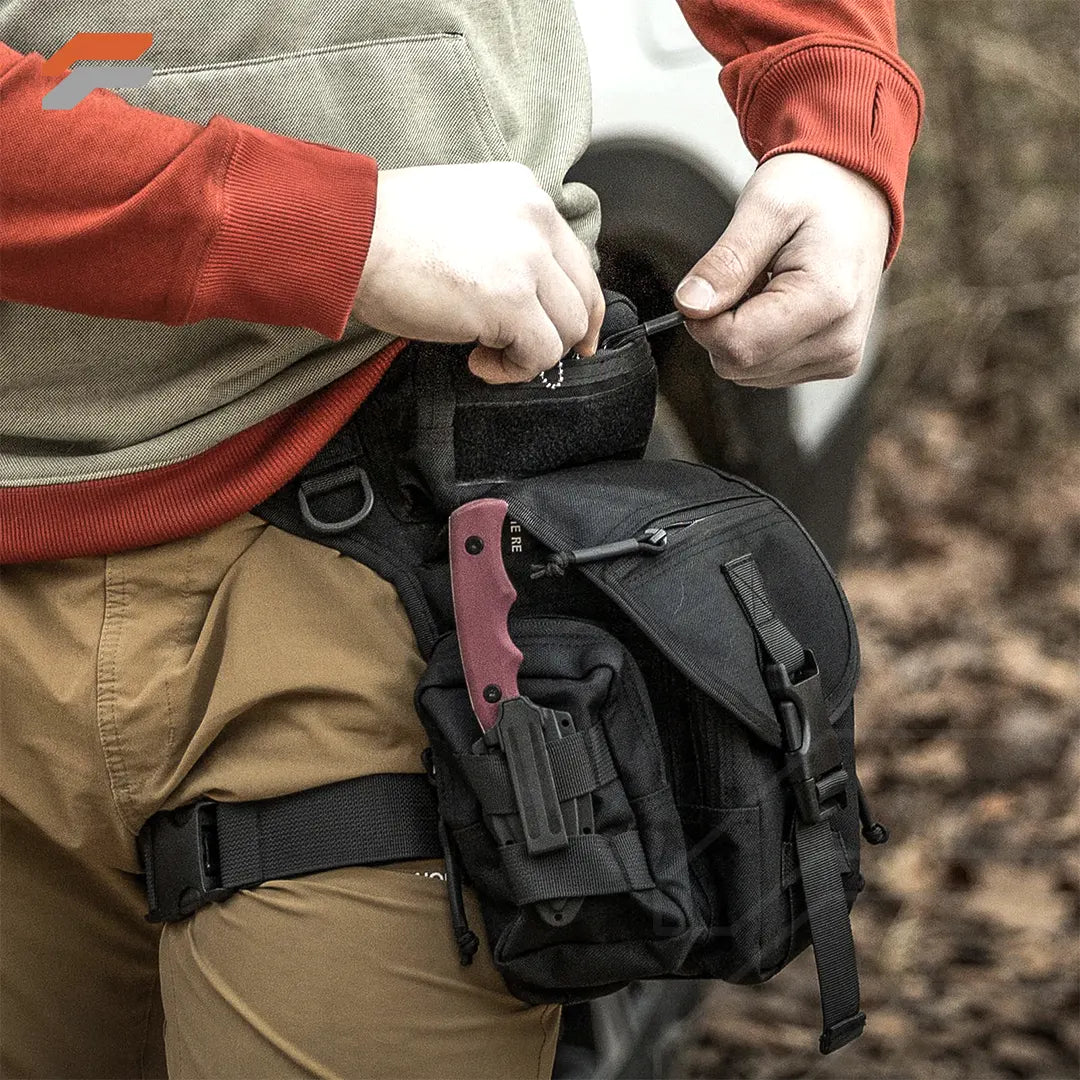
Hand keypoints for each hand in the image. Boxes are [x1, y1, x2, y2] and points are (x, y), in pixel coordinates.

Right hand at [352, 162, 604, 383]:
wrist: (346, 235)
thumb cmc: (382, 230)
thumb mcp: (459, 214)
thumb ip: (499, 240)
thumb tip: (523, 291)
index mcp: (523, 192)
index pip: (576, 256)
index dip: (579, 302)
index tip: (572, 333)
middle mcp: (535, 219)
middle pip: (582, 295)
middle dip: (565, 335)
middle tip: (537, 357)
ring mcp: (527, 259)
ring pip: (566, 328)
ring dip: (530, 353)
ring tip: (486, 354)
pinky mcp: (512, 301)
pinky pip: (539, 354)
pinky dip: (513, 370)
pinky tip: (478, 362)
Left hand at [673, 153, 890, 388]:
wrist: (856, 194)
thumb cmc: (814, 192)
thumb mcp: (763, 209)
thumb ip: (725, 262)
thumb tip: (689, 306)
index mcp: (827, 301)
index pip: (736, 346)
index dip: (705, 319)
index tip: (710, 283)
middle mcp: (839, 341)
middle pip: (738, 365)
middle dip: (722, 324)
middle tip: (747, 277)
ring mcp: (839, 357)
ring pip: (747, 373)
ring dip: (740, 332)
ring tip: (768, 285)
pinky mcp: (833, 364)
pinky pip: (765, 370)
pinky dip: (758, 339)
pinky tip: (778, 303)